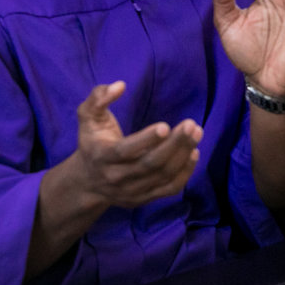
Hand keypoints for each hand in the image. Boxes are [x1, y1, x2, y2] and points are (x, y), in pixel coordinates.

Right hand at [74, 81, 202, 208]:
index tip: (165, 126)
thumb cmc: (93, 141)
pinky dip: (185, 172)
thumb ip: (98, 98)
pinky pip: (169, 189)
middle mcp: (116, 178)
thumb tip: (119, 86)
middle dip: (174, 144)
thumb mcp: (88, 117)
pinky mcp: (144, 198)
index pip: (125, 151)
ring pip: (163, 176)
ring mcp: (131, 191)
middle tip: (191, 125)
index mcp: (101, 156)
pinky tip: (193, 153)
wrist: (88, 181)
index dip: (145, 140)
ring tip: (196, 133)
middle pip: (150, 164)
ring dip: (183, 154)